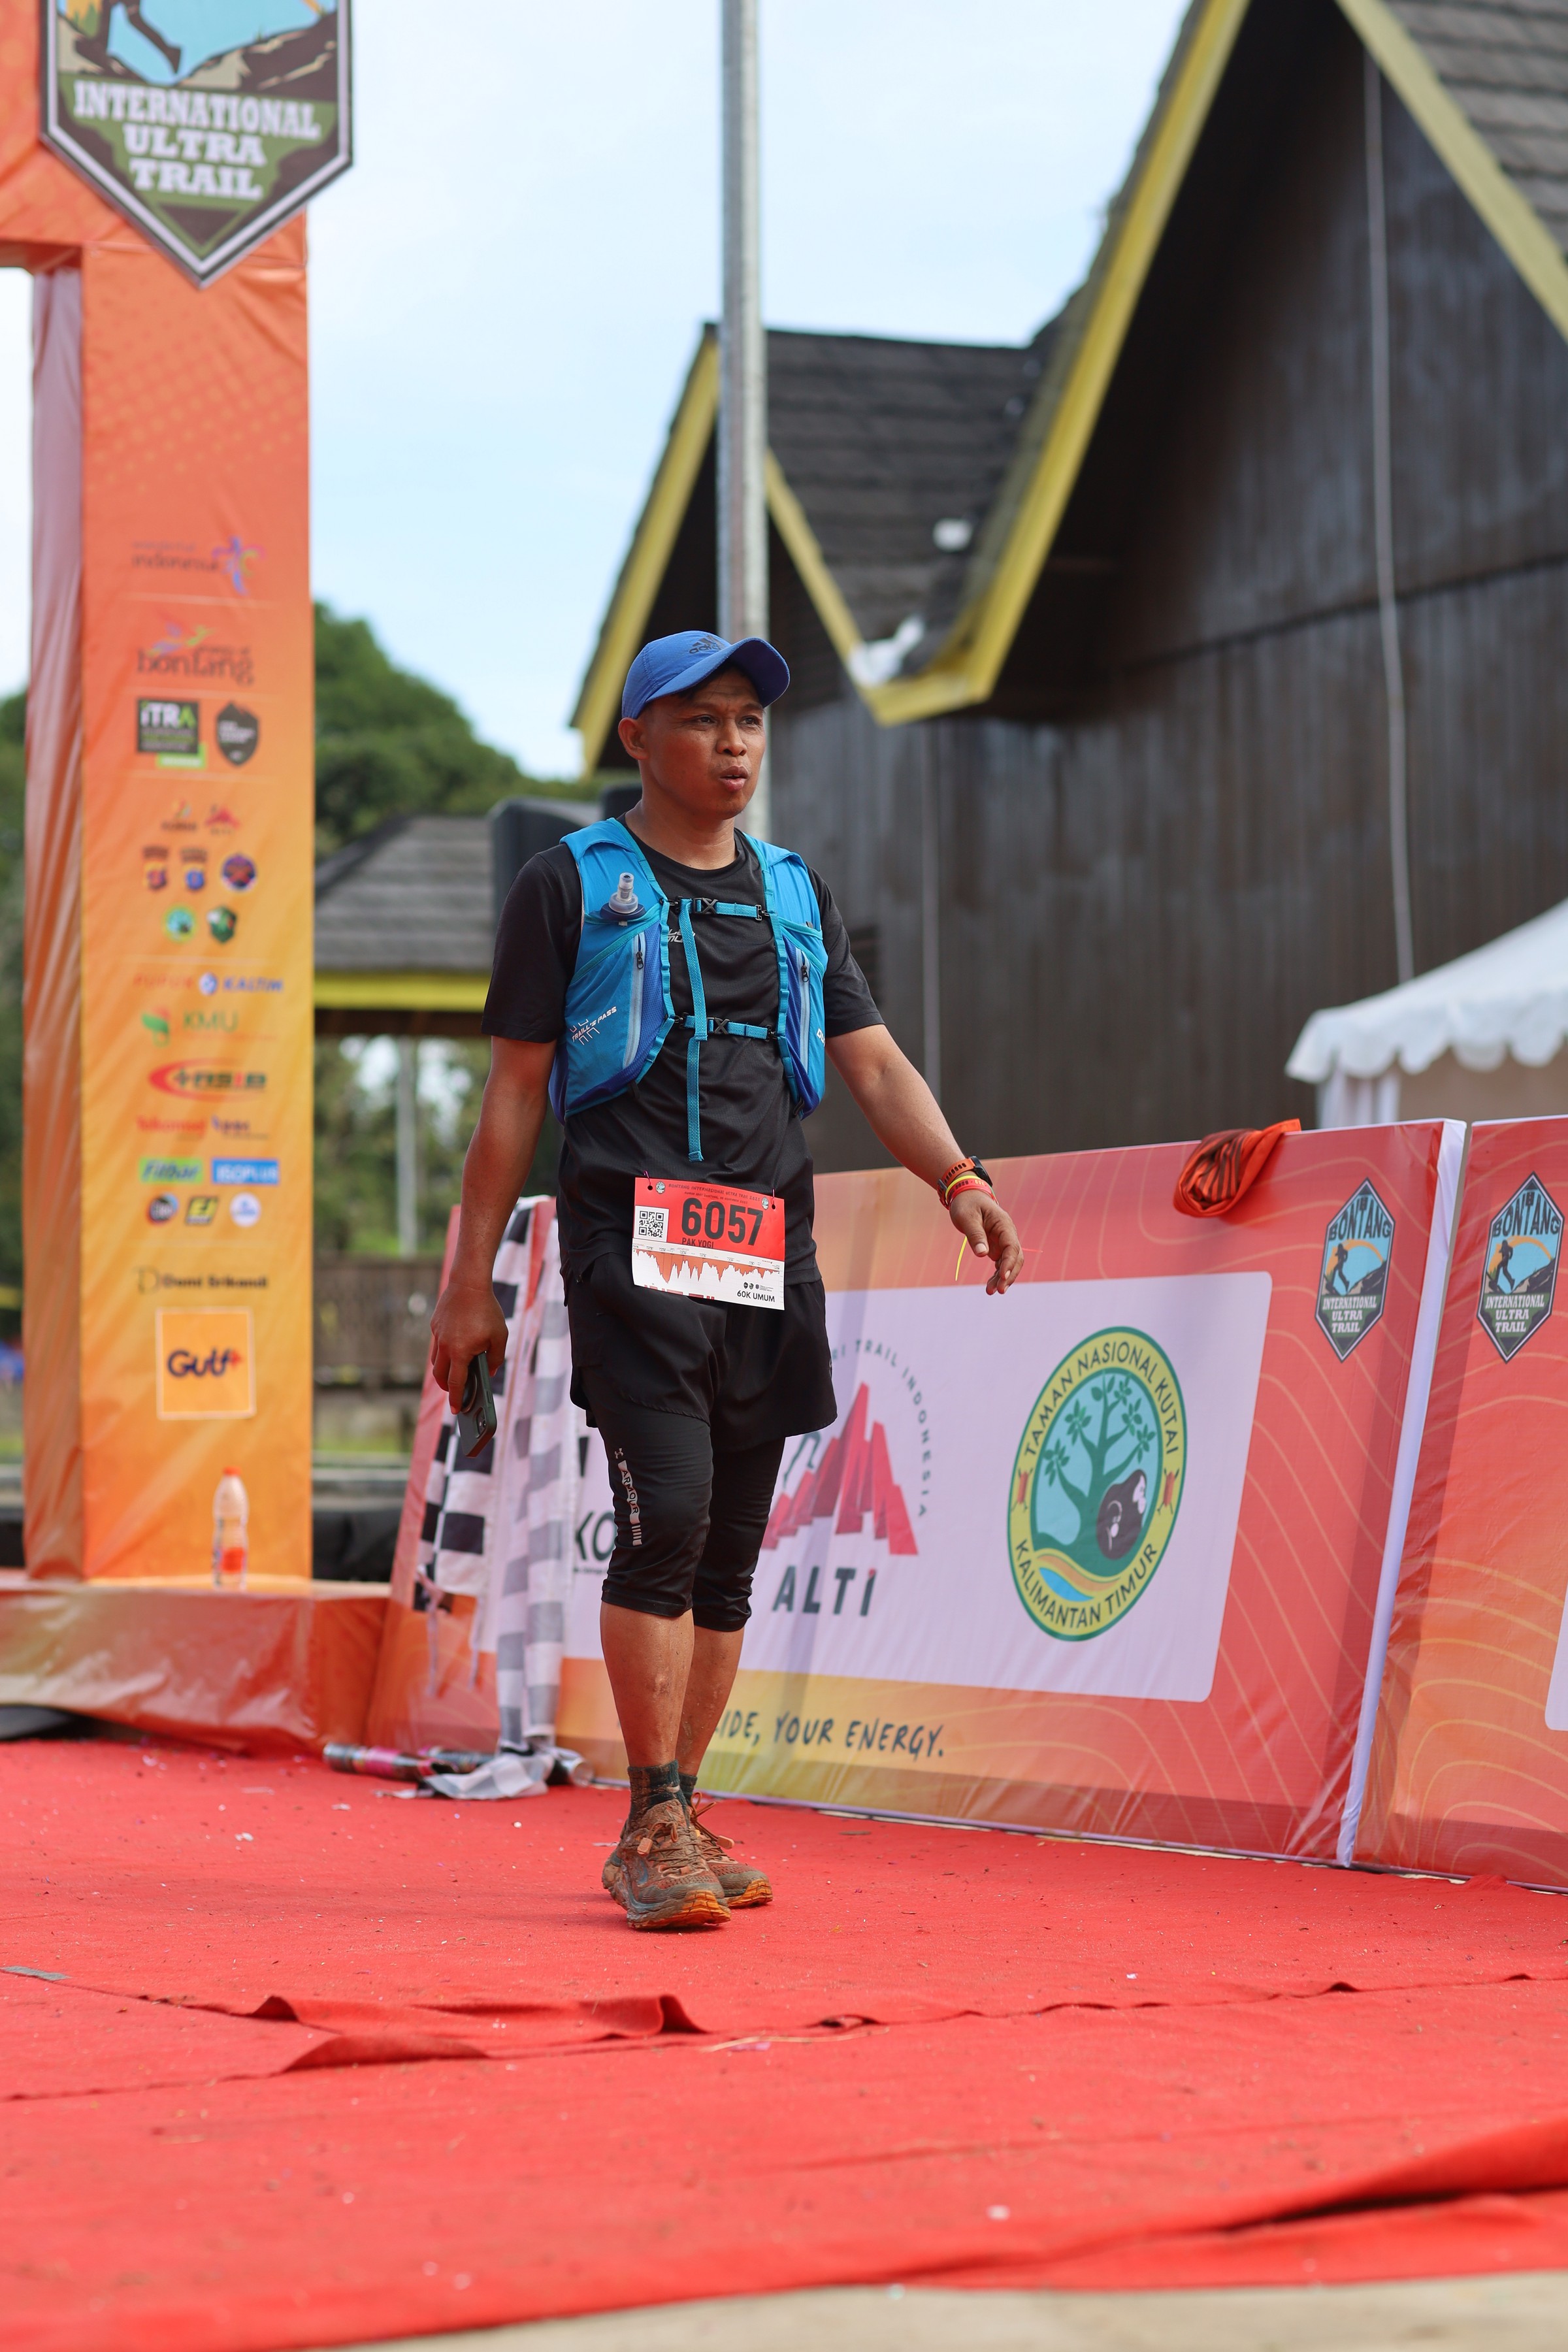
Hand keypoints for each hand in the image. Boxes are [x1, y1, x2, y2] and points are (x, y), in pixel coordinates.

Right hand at [429, 1278, 508, 1411]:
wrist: (468, 1284)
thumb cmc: (487, 1311)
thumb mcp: (499, 1336)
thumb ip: (496, 1358)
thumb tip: (490, 1372)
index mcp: (460, 1353)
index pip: (456, 1383)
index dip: (457, 1399)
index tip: (456, 1410)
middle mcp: (445, 1347)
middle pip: (440, 1376)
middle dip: (448, 1388)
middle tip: (456, 1392)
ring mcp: (438, 1336)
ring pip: (436, 1361)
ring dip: (444, 1371)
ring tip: (455, 1374)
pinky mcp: (435, 1325)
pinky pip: (438, 1345)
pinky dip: (444, 1352)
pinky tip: (455, 1348)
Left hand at [949, 1188, 1021, 1294]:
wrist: (966, 1197)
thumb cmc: (967, 1204)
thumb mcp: (967, 1218)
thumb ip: (975, 1235)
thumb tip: (982, 1254)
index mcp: (1004, 1225)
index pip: (1012, 1247)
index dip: (1009, 1264)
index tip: (1003, 1278)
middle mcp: (1007, 1234)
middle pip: (1016, 1258)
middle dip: (1009, 1275)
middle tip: (999, 1291)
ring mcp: (1003, 1241)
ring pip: (1010, 1263)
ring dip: (1003, 1278)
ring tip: (990, 1292)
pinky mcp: (997, 1247)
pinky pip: (1001, 1263)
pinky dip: (998, 1275)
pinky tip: (991, 1286)